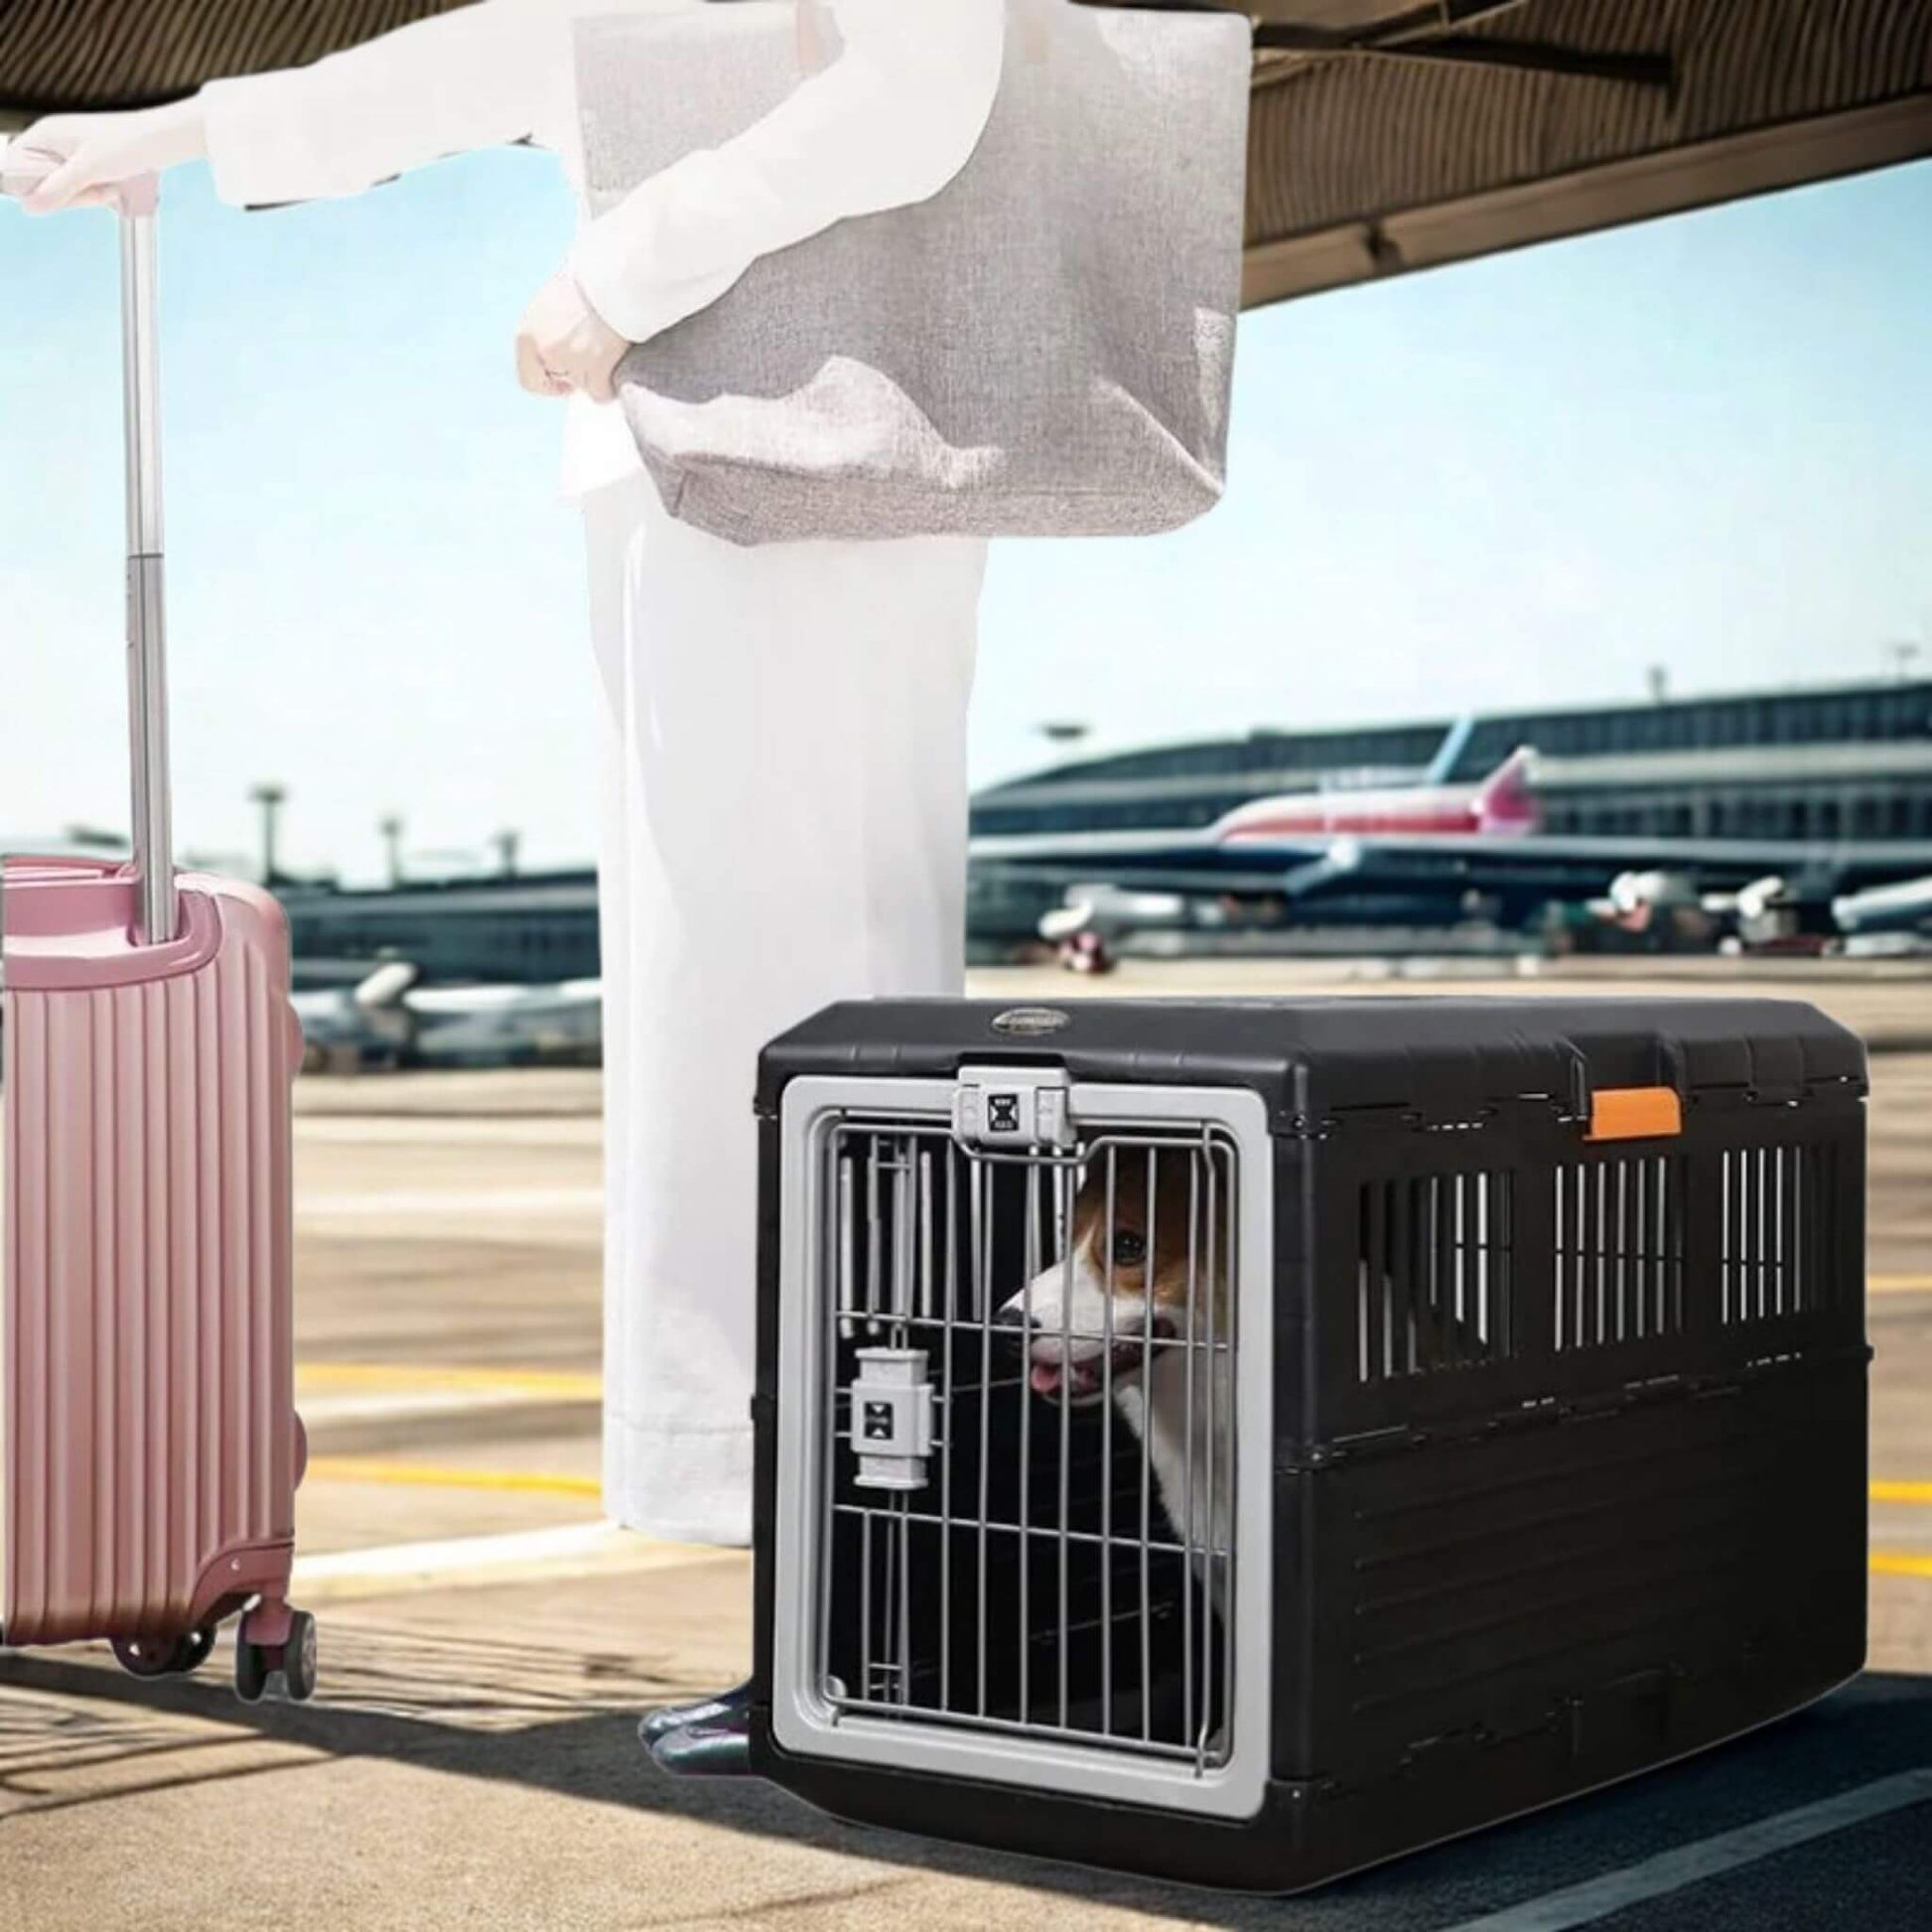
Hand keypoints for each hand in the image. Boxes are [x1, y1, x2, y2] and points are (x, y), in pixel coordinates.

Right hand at [2, 100, 206, 213]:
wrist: (161, 140)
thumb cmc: (127, 143)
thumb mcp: (89, 170)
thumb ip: (58, 188)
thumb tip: (30, 206)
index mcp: (45, 134)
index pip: (15, 165)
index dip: (30, 185)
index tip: (53, 195)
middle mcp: (53, 142)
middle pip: (40, 183)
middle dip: (69, 194)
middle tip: (93, 188)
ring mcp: (69, 154)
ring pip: (63, 190)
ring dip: (86, 196)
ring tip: (107, 185)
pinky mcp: (86, 165)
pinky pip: (81, 189)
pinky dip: (96, 193)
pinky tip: (111, 187)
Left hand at [514, 270, 629, 402]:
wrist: (613, 275)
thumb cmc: (587, 282)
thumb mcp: (552, 303)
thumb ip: (547, 332)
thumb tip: (557, 358)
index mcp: (528, 335)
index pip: (529, 379)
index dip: (547, 382)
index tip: (563, 378)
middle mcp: (546, 351)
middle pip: (561, 380)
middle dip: (576, 372)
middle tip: (593, 349)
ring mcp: (573, 362)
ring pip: (585, 386)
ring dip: (597, 373)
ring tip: (608, 344)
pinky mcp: (598, 369)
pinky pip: (603, 392)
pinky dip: (611, 381)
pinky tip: (618, 357)